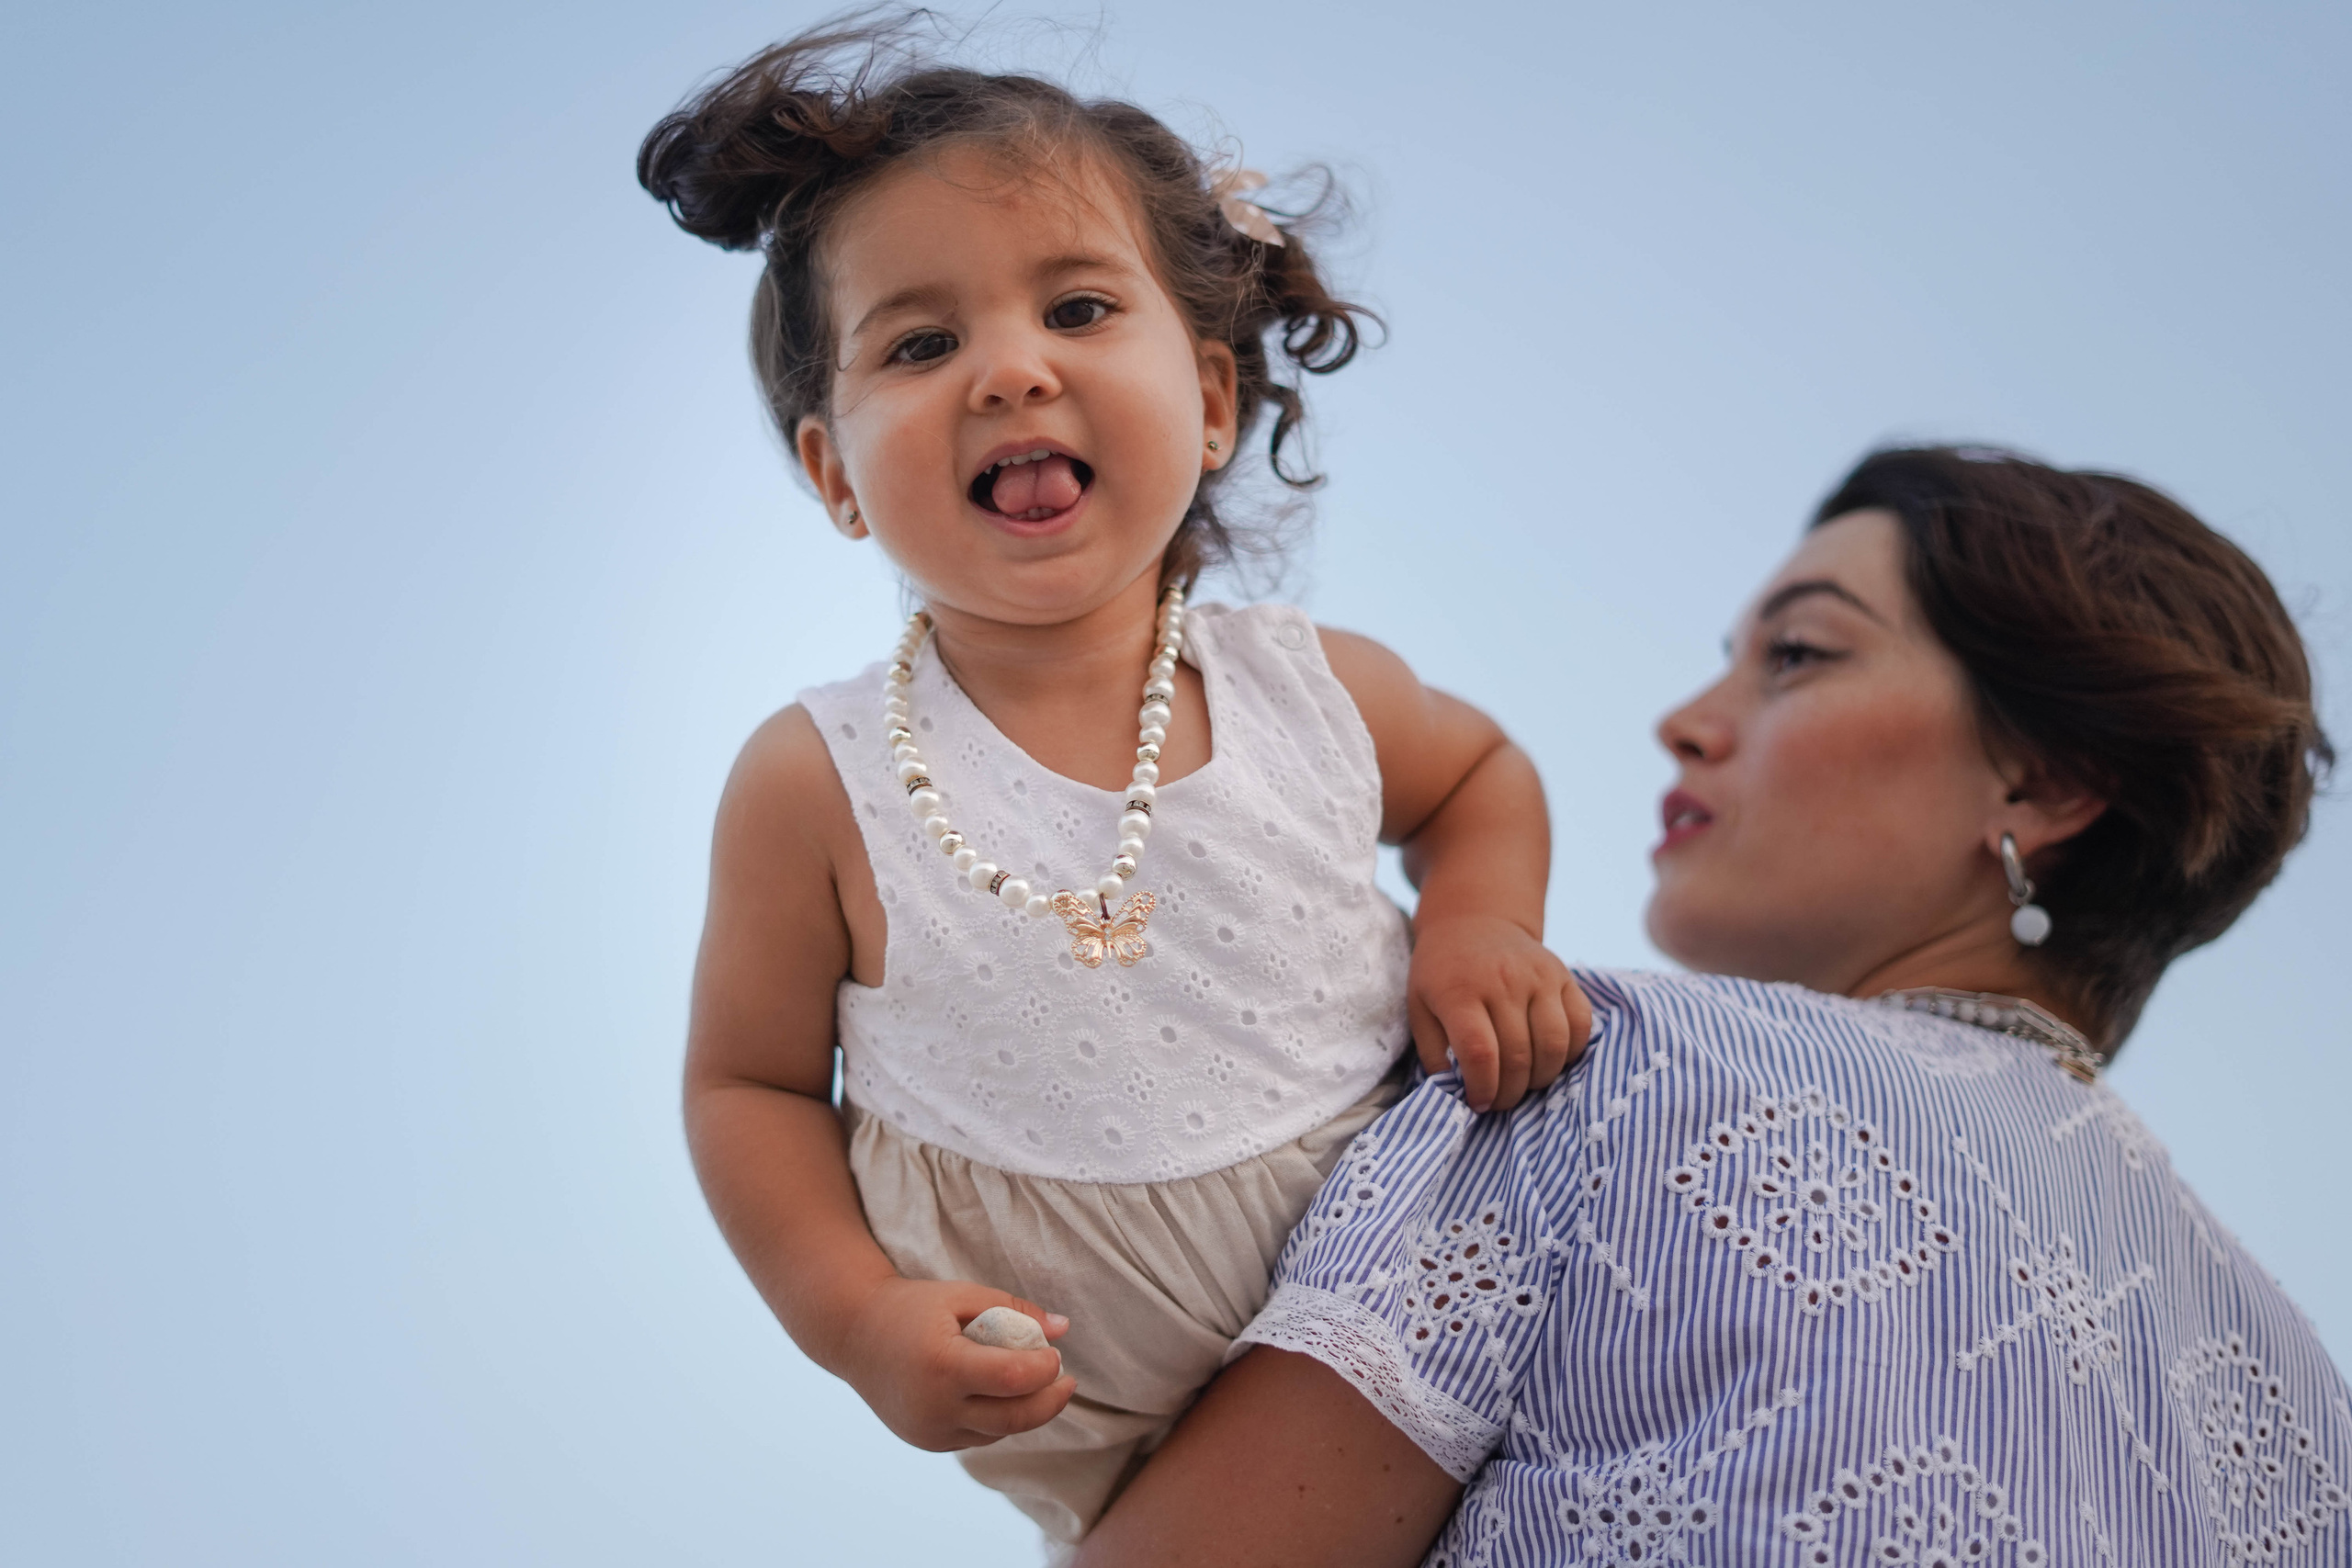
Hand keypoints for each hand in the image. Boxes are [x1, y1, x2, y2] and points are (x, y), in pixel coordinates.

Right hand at [836, 1276, 1076, 1451]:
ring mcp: (929, 1431)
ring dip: (1026, 1411)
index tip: (1055, 1354)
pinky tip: (1002, 1395)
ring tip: (1036, 1382)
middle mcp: (935, 1407)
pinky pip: (977, 1437)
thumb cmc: (911, 1307)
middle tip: (1068, 1381)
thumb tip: (1064, 1328)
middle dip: (1050, 1401)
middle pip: (1014, 1418)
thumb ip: (1013, 1309)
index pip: (1013, 1379)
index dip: (1045, 1369)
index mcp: (943, 1365)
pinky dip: (998, 1420)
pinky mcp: (927, 1442)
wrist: (852, 1333)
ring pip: (998, 1432)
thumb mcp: (961, 1295)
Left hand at [1406, 913, 1590, 1112]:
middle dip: (1511, 1092)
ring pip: (1554, 1045)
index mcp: (1461, 992)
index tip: (1479, 1103)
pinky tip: (1549, 1059)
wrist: (1473, 921)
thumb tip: (1455, 1093)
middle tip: (1501, 1101)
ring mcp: (1539, 976)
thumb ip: (1433, 1052)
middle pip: (1519, 1056)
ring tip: (1524, 1083)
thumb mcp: (1419, 1007)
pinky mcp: (1563, 975)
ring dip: (1542, 1078)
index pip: (1481, 1052)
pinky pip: (1581, 1024)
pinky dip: (1571, 1052)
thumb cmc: (1441, 973)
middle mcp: (1503, 981)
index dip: (1484, 1088)